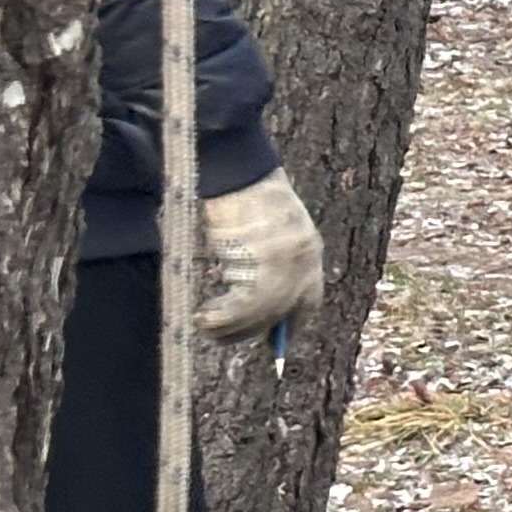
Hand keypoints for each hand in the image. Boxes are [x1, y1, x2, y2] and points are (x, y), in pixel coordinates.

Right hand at [194, 171, 325, 340]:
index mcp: (308, 250)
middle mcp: (306, 258)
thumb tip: (245, 303)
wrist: (236, 169)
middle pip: (284, 311)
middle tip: (221, 336)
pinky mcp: (268, 258)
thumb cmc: (240, 197)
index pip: (309, 301)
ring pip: (264, 312)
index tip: (270, 343)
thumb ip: (265, 264)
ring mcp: (290, 259)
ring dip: (231, 327)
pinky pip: (248, 304)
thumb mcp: (263, 233)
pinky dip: (224, 317)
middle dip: (252, 330)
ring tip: (205, 325)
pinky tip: (203, 316)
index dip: (289, 325)